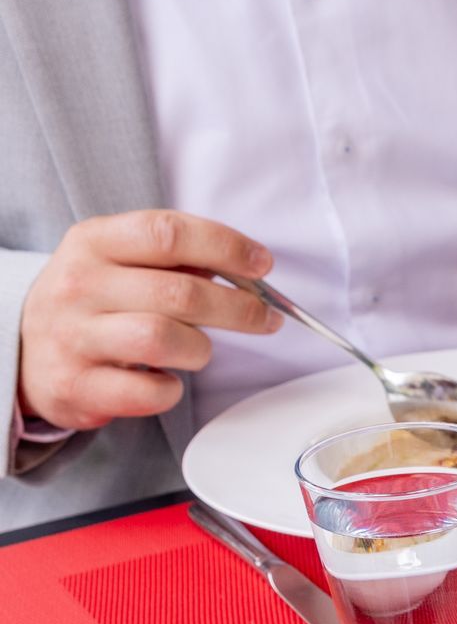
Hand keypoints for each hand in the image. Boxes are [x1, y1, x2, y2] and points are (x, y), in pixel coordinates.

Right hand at [18, 211, 280, 430]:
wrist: (24, 350)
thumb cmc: (93, 303)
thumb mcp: (119, 261)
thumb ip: (175, 259)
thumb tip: (247, 269)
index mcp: (94, 242)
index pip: (167, 232)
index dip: (225, 246)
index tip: (261, 263)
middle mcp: (80, 284)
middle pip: (179, 292)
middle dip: (238, 308)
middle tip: (264, 318)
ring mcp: (74, 336)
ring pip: (164, 339)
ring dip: (200, 350)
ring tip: (198, 352)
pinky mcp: (77, 385)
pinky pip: (148, 391)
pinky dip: (171, 390)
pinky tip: (167, 381)